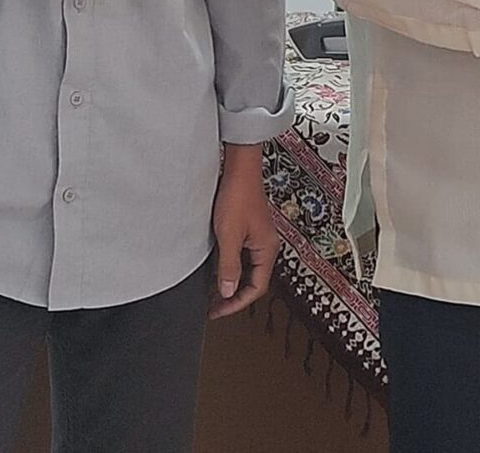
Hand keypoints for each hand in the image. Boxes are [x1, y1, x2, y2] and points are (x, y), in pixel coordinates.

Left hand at [208, 144, 274, 319]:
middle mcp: (267, 245)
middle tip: (214, 305)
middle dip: (234, 295)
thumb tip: (228, 291)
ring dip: (231, 281)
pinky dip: (230, 267)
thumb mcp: (229, 236)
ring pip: (247, 269)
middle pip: (253, 280)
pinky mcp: (250, 229)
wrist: (239, 168)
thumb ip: (229, 266)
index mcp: (267, 249)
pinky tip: (216, 269)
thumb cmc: (237, 196)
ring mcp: (259, 237)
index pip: (256, 287)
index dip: (237, 302)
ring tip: (211, 290)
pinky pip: (243, 256)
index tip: (219, 310)